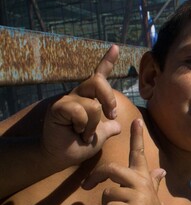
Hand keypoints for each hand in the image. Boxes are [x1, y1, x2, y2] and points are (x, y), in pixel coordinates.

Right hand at [42, 45, 121, 166]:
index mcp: (89, 98)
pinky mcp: (58, 107)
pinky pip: (80, 111)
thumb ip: (108, 128)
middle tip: (111, 115)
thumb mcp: (99, 136)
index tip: (116, 47)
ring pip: (93, 105)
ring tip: (84, 133)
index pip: (99, 76)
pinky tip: (76, 132)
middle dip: (109, 99)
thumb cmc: (77, 146)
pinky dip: (83, 126)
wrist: (60, 157)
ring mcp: (67, 100)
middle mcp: (78, 95)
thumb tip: (118, 125)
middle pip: (98, 81)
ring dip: (93, 125)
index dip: (107, 61)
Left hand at [83, 119, 169, 204]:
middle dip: (95, 177)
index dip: (137, 136)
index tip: (135, 120)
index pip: (139, 153)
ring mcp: (138, 196)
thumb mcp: (151, 197)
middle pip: (111, 169)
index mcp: (144, 178)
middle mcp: (142, 183)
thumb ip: (153, 182)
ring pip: (107, 193)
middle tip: (85, 186)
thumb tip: (161, 171)